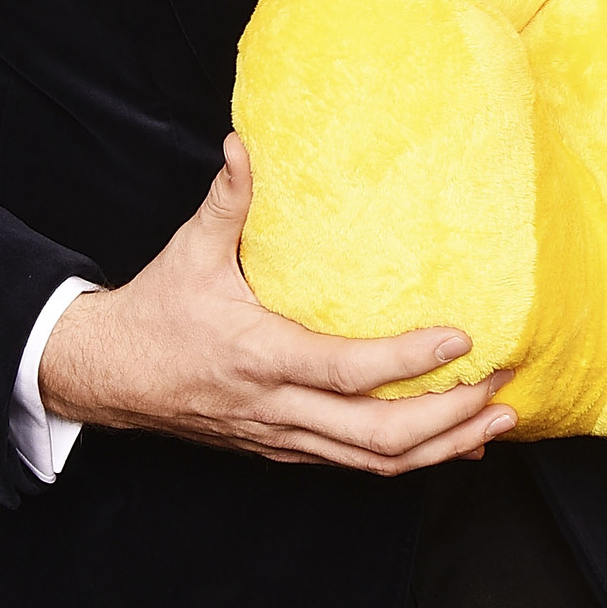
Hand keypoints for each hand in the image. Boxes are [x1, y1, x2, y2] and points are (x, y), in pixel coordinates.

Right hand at [35, 133, 512, 472]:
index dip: (407, 361)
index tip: (462, 339)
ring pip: (371, 462)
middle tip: (503, 389)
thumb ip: (227, 201)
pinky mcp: (282, 448)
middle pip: (375, 437)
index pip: (346, 371)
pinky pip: (354, 464)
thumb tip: (241, 143)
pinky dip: (409, 459)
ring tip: (499, 421)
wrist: (103, 378)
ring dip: (441, 447)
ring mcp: (281, 437)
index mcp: (260, 357)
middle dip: (447, 419)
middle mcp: (276, 408)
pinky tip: (456, 444)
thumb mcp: (188, 252)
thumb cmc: (153, 312)